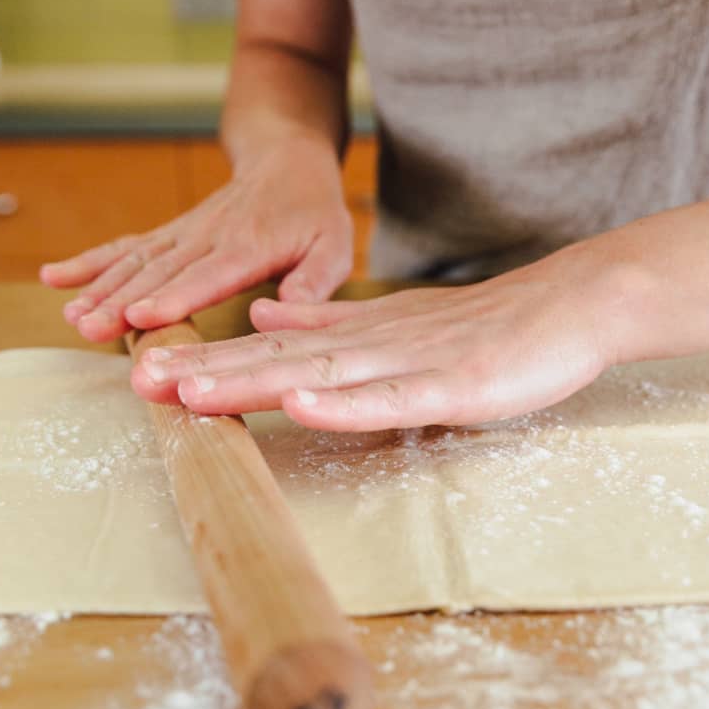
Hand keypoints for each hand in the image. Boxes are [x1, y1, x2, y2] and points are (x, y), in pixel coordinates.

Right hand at [39, 135, 353, 342]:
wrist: (287, 159)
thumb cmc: (314, 211)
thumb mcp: (333, 246)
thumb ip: (312, 282)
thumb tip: (282, 314)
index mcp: (249, 245)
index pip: (207, 274)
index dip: (174, 296)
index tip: (141, 316)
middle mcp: (209, 237)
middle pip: (159, 272)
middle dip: (121, 301)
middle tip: (89, 327)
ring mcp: (184, 233)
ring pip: (136, 261)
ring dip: (100, 287)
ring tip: (72, 316)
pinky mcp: (171, 234)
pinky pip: (127, 247)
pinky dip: (91, 262)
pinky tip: (57, 278)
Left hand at [131, 246, 629, 430]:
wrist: (570, 305)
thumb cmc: (491, 326)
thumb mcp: (398, 324)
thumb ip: (333, 326)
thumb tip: (265, 317)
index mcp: (362, 335)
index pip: (274, 350)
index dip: (211, 361)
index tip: (146, 372)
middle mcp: (376, 343)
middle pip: (280, 361)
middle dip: (208, 373)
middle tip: (138, 382)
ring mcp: (414, 362)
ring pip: (322, 374)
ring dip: (253, 383)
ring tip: (190, 392)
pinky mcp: (458, 384)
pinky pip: (395, 397)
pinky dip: (345, 402)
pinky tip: (298, 403)